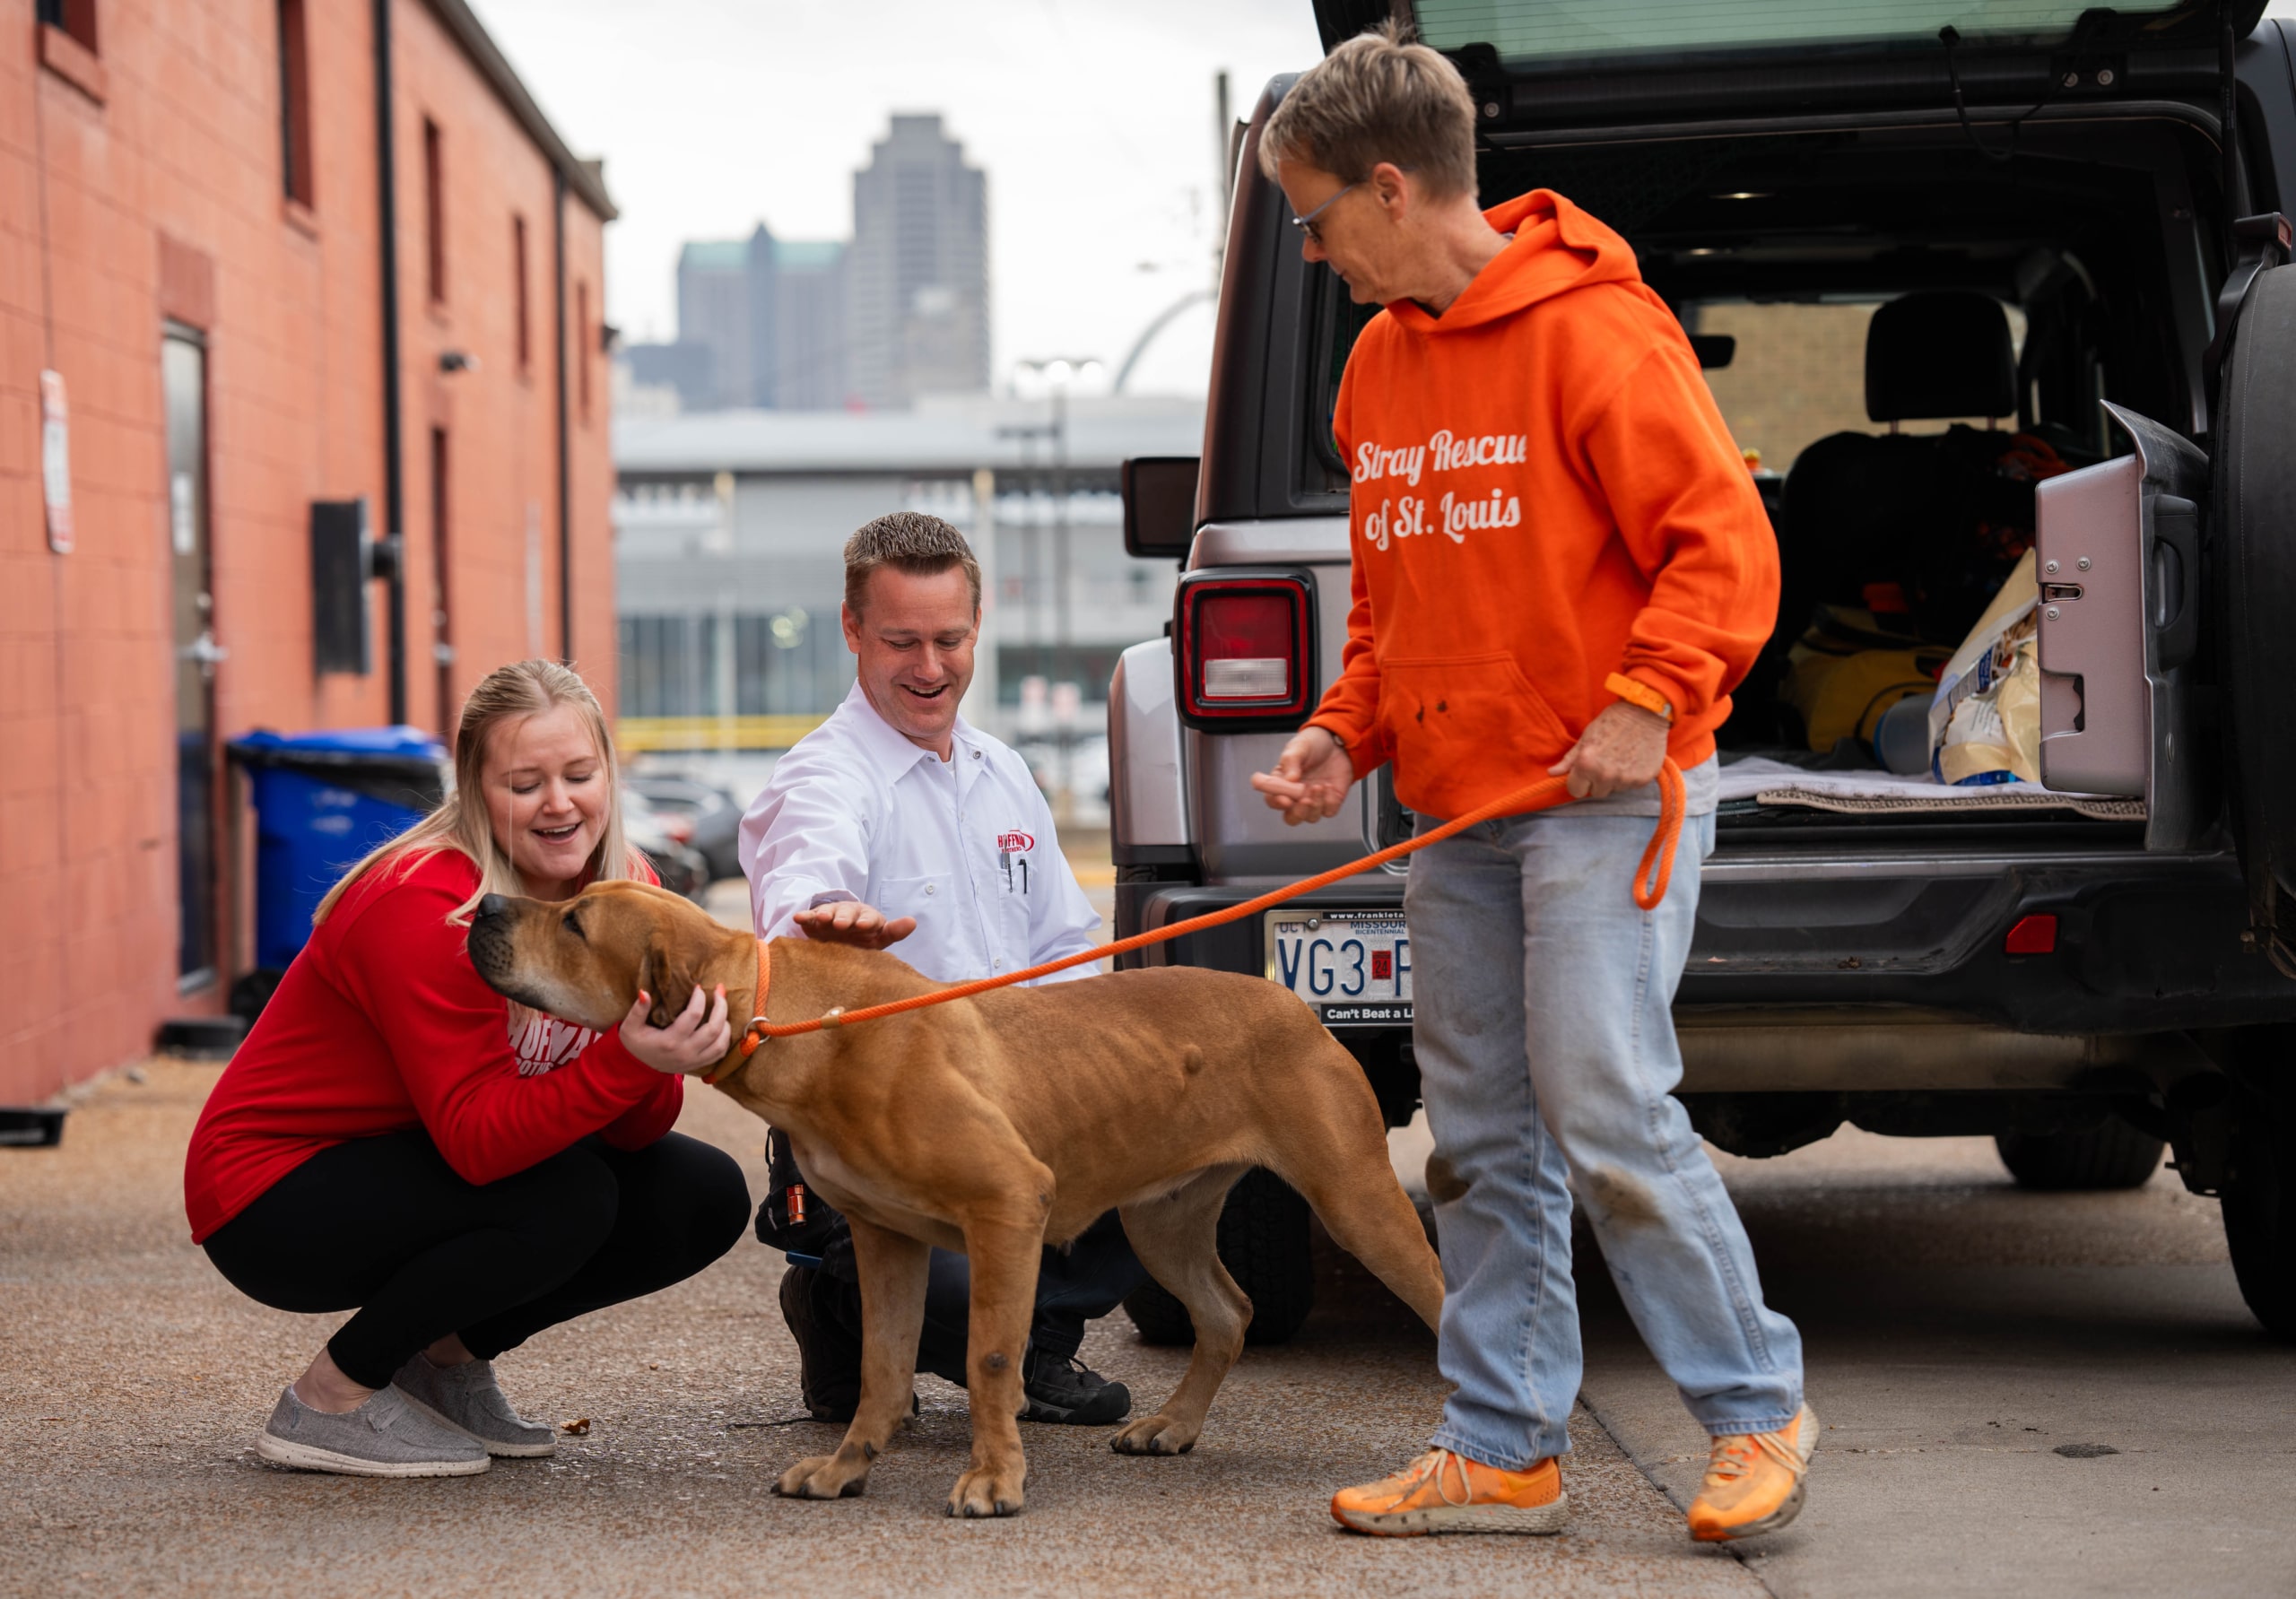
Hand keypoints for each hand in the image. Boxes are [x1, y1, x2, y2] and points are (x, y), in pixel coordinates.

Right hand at [619, 983, 731, 1074]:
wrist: (636, 1069)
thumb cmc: (634, 1044)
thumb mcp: (630, 1027)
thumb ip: (638, 1010)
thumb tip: (645, 992)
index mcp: (669, 1041)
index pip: (693, 1016)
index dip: (699, 998)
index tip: (698, 987)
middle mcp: (685, 1052)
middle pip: (714, 1029)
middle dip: (721, 1007)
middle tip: (720, 990)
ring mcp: (693, 1060)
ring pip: (721, 1043)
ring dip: (726, 1023)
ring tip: (722, 1007)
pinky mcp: (697, 1064)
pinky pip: (719, 1053)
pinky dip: (725, 1038)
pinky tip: (722, 1025)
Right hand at [791, 899, 916, 948]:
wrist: (841, 936)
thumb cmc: (865, 938)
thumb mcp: (880, 937)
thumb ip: (894, 931)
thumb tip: (913, 921)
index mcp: (867, 919)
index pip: (870, 918)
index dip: (867, 921)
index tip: (864, 926)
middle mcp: (850, 914)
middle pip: (848, 913)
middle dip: (845, 917)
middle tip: (841, 924)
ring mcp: (832, 917)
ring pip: (829, 913)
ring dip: (825, 915)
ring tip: (822, 919)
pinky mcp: (815, 922)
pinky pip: (810, 918)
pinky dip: (805, 917)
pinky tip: (798, 918)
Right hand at [1250, 727, 1356, 826]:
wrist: (1336, 742)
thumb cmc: (1312, 744)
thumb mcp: (1299, 747)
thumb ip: (1292, 761)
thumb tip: (1290, 779)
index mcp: (1282, 783)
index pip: (1272, 799)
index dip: (1276, 802)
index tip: (1285, 799)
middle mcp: (1296, 796)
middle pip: (1291, 818)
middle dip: (1297, 813)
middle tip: (1304, 800)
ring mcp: (1314, 800)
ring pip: (1310, 817)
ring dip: (1315, 805)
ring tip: (1319, 786)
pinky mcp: (1331, 801)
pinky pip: (1329, 811)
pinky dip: (1329, 802)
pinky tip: (1330, 786)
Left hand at [1550, 701, 1669, 799]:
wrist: (1644, 713)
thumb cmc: (1612, 722)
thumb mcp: (1586, 737)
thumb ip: (1569, 759)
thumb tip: (1552, 774)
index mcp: (1586, 765)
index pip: (1575, 791)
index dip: (1579, 782)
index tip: (1585, 773)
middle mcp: (1605, 775)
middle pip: (1596, 792)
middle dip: (1598, 781)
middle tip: (1606, 761)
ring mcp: (1625, 779)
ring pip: (1615, 789)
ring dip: (1615, 779)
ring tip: (1621, 758)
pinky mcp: (1642, 780)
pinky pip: (1631, 786)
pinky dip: (1631, 776)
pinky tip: (1633, 759)